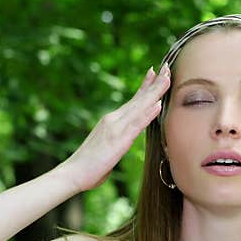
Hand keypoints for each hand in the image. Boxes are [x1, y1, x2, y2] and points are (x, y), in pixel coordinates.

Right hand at [58, 62, 170, 191]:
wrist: (73, 172)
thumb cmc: (89, 166)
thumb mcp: (107, 149)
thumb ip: (116, 142)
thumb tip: (122, 143)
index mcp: (111, 121)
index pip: (132, 101)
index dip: (145, 87)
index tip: (155, 73)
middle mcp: (113, 119)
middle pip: (138, 99)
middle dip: (154, 83)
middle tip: (167, 68)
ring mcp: (115, 127)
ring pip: (139, 106)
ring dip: (155, 92)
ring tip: (167, 79)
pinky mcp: (118, 140)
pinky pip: (136, 124)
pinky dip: (147, 113)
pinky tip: (158, 104)